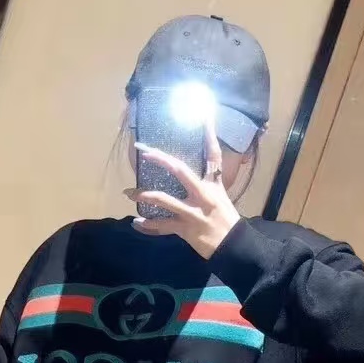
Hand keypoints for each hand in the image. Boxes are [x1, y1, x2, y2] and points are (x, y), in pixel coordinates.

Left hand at [130, 121, 239, 259]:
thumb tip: (196, 175)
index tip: (205, 116)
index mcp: (213, 185)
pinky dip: (148, 225)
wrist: (234, 246)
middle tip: (145, 153)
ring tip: (129, 192)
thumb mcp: (221, 198)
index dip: (210, 135)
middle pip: (180, 171)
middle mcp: (202, 195)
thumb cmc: (227, 220)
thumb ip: (209, 184)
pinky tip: (136, 222)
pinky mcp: (185, 229)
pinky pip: (162, 226)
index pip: (213, 155)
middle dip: (161, 160)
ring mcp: (192, 212)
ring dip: (144, 194)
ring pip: (164, 199)